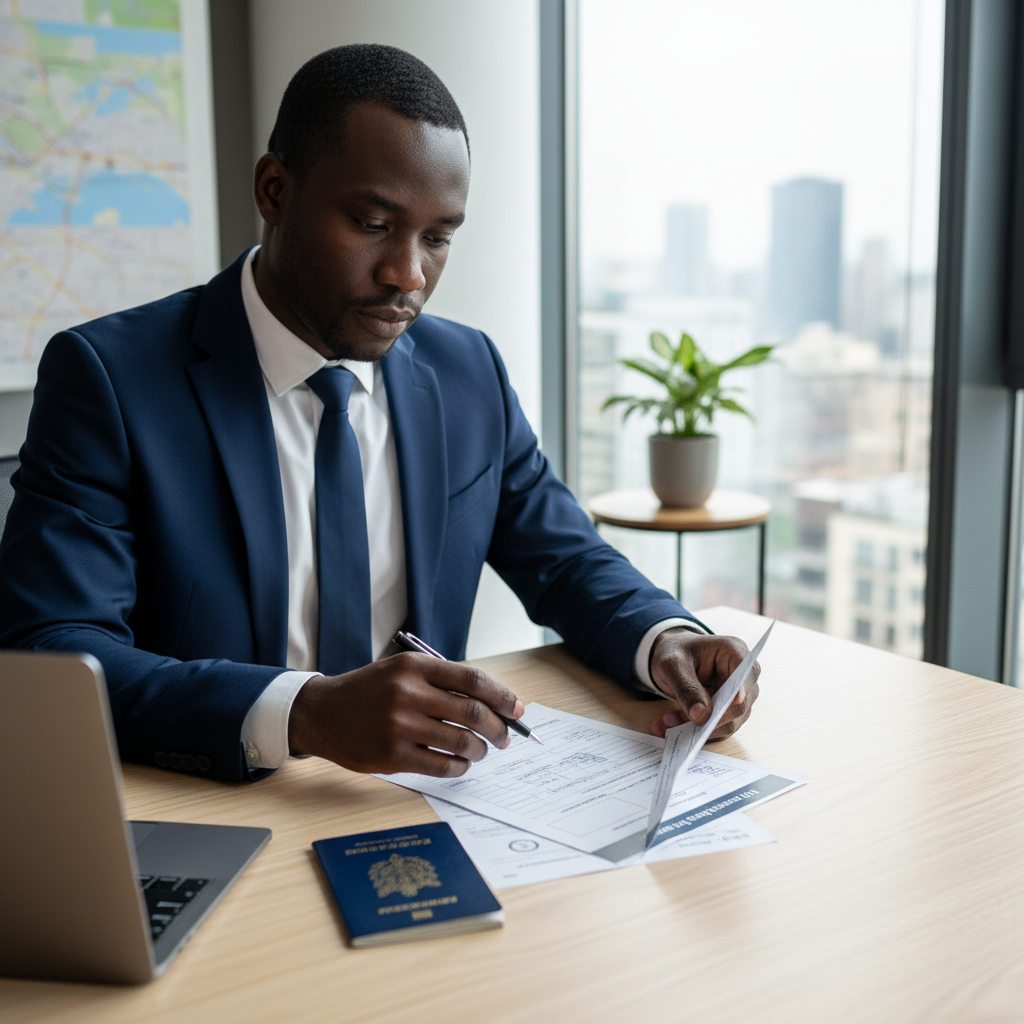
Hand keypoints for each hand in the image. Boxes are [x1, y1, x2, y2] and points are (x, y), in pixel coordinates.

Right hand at [287, 652, 524, 776]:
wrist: (322, 712)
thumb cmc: (370, 692)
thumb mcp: (402, 672)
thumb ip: (442, 683)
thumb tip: (492, 705)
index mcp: (415, 666)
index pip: (472, 679)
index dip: (502, 696)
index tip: (517, 709)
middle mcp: (408, 693)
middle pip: (473, 712)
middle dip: (499, 728)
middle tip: (505, 737)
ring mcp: (400, 725)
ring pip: (461, 741)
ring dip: (481, 749)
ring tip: (482, 751)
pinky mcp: (392, 755)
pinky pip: (441, 765)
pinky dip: (460, 767)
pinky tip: (461, 763)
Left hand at [648, 628, 759, 740]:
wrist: (671, 659)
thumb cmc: (675, 652)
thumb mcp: (672, 665)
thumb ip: (687, 688)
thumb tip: (702, 716)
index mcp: (733, 652)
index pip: (746, 675)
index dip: (740, 693)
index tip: (724, 707)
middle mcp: (742, 676)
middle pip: (740, 706)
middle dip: (710, 719)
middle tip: (680, 721)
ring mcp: (737, 697)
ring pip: (728, 723)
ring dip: (699, 728)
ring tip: (668, 720)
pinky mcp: (727, 712)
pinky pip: (716, 729)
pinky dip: (695, 731)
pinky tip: (672, 724)